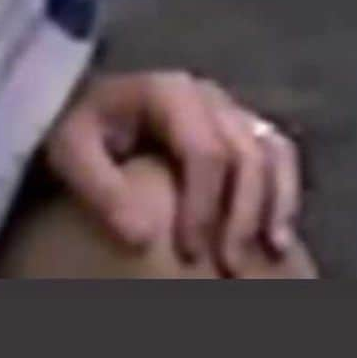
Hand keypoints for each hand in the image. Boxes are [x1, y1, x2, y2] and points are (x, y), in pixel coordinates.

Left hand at [44, 71, 301, 274]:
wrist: (91, 111)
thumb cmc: (82, 131)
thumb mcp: (71, 152)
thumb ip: (101, 190)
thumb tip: (140, 239)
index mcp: (169, 92)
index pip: (203, 151)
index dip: (203, 204)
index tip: (191, 253)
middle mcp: (208, 95)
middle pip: (244, 153)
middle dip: (242, 212)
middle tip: (229, 265)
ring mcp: (230, 108)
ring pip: (271, 150)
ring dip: (275, 203)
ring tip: (271, 249)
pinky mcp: (242, 126)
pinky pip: (278, 153)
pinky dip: (285, 192)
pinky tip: (278, 235)